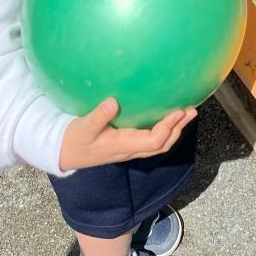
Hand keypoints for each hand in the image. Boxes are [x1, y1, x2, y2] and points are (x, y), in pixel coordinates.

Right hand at [59, 98, 196, 171]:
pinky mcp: (127, 144)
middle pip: (162, 144)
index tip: (178, 111)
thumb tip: (113, 102)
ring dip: (174, 129)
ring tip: (186, 112)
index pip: (153, 141)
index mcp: (123, 146)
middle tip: (191, 110)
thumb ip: (98, 116)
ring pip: (159, 144)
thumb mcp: (83, 128)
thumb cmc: (74, 140)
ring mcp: (130, 148)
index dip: (168, 127)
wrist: (64, 153)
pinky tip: (166, 115)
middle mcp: (130, 149)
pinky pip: (151, 139)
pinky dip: (164, 128)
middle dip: (178, 129)